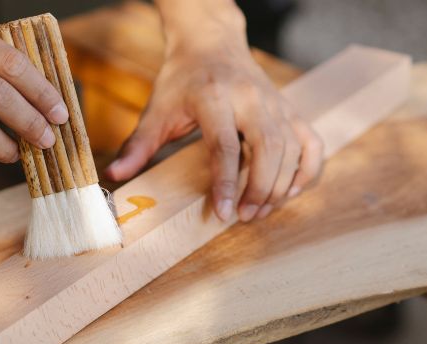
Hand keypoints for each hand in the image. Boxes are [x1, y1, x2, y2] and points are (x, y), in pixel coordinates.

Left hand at [105, 6, 322, 221]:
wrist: (212, 43)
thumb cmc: (182, 80)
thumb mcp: (157, 109)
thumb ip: (139, 145)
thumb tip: (114, 175)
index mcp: (216, 98)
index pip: (225, 146)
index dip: (225, 184)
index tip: (222, 215)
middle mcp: (252, 99)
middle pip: (268, 149)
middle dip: (259, 189)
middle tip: (244, 217)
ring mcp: (277, 104)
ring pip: (293, 149)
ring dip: (281, 186)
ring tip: (260, 211)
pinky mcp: (291, 110)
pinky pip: (312, 143)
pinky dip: (307, 171)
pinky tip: (289, 192)